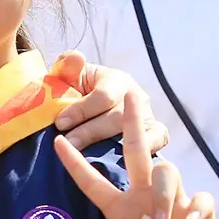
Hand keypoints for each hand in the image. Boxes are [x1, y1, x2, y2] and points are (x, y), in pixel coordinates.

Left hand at [49, 51, 169, 154]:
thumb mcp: (69, 79)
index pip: (103, 95)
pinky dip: (148, 147)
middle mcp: (135, 96)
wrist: (89, 114)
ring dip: (109, 144)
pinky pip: (158, 139)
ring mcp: (146, 115)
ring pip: (134, 130)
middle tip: (69, 143)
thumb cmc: (77, 94)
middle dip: (90, 130)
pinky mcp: (155, 132)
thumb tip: (75, 57)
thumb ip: (67, 68)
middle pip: (117, 116)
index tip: (60, 122)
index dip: (81, 110)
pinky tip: (127, 161)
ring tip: (85, 158)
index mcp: (115, 79)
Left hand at [55, 95, 215, 218]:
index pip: (92, 181)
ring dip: (163, 192)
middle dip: (131, 122)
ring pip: (166, 172)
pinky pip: (201, 197)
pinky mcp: (198, 211)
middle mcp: (143, 195)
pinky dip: (198, 207)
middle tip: (128, 95)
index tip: (57, 140)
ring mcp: (172, 199)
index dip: (75, 163)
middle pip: (135, 151)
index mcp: (118, 207)